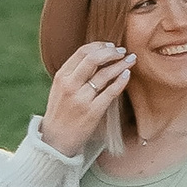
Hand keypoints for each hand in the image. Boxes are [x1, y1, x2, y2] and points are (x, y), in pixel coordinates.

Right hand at [40, 36, 132, 152]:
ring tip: (131, 60)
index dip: (99, 46)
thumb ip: (73, 73)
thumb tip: (97, 55)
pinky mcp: (92, 112)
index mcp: (61, 77)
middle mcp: (70, 85)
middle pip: (93, 59)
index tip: (110, 46)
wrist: (55, 140)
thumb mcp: (59, 88)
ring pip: (104, 75)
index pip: (82, 52)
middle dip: (111, 52)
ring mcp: (81, 99)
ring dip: (120, 64)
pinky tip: (127, 74)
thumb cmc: (60, 112)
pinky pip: (110, 92)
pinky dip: (121, 81)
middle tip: (122, 51)